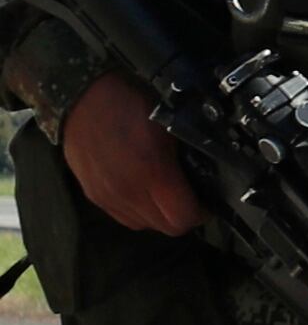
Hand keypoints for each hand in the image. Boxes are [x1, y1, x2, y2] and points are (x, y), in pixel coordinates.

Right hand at [61, 75, 199, 235]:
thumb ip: (189, 155)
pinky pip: (122, 216)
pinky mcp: (92, 194)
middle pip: (166, 227)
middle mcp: (127, 191)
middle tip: (188, 197)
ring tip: (164, 194)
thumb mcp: (172, 124)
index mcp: (152, 174)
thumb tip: (208, 175)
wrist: (82, 97)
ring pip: (143, 225)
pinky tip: (141, 192)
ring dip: (158, 215)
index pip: (183, 218)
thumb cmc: (129, 104)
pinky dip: (136, 211)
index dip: (200, 212)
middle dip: (182, 215)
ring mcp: (107, 196)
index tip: (205, 201)